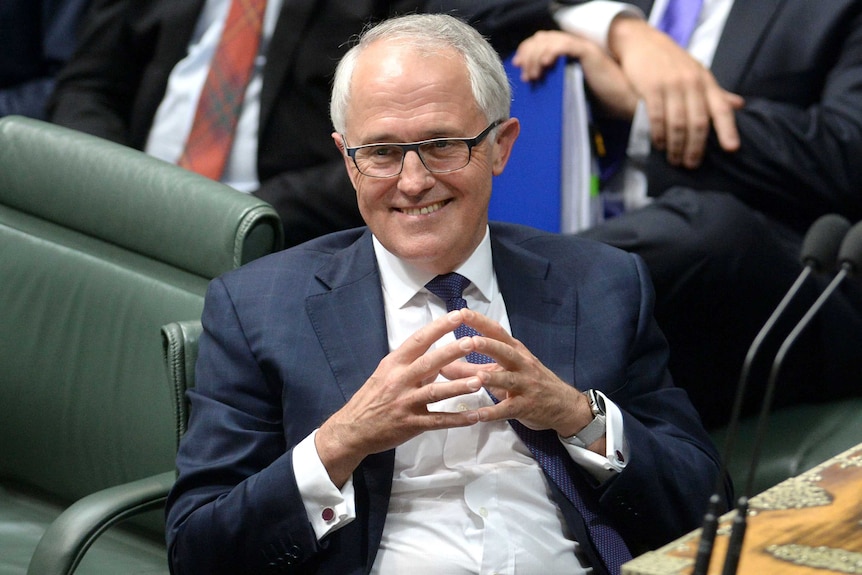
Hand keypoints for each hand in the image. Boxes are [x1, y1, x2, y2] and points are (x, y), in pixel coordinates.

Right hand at [316, 310, 482, 486]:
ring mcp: (405, 403)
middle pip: (429, 363)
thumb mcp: (386, 374)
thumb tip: (439, 359)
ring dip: (458, 387)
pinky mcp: (411, 424)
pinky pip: (437, 421)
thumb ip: (412, 365)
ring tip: (479, 381)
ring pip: (435, 393)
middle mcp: (399, 380)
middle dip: (452, 352)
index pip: (418, 340)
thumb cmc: (371, 398)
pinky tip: (475, 417)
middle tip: (473, 342)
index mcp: (394, 364)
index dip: (439, 328)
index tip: (458, 315)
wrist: (352, 429)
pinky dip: (457, 419)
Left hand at [440, 309, 594, 440]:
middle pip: (505, 351)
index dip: (480, 322)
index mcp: (515, 350)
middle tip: (469, 341)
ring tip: (477, 378)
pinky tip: (477, 415)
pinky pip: (508, 409)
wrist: (564, 406)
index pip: (497, 332)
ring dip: (492, 378)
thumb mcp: (504, 371)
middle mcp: (521, 364)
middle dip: (488, 345)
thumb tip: (441, 364)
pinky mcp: (526, 406)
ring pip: (508, 379)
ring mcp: (525, 385)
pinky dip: (493, 412)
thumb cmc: (529, 382)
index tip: (461, 312)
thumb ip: (472, 368)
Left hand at [513, 30, 638, 118]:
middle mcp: (574, 46)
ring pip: (549, 40)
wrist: (622, 102)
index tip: (518, 66)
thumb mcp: (569, 89)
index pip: (541, 42)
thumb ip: (554, 81)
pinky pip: (565, 45)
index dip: (526, 51)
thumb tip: (532, 83)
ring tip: (534, 75)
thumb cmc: (599, 100)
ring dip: (536, 56)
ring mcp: (581, 47)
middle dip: (527, 54)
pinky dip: (551, 52)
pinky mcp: (588, 52)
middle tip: (525, 74)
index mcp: (568, 53)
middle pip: (542, 38)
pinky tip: (545, 64)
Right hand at [608, 17, 743, 167]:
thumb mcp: (698, 74)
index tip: (731, 149)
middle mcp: (692, 83)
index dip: (728, 130)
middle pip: (698, 122)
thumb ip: (716, 93)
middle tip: (691, 165)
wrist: (643, 42)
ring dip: (676, 146)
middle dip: (695, 148)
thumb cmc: (672, 62)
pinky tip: (658, 145)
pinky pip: (657, 117)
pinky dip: (658, 135)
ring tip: (674, 160)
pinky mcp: (651, 87)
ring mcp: (671, 85)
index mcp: (706, 82)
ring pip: (678, 124)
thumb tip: (740, 105)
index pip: (721, 109)